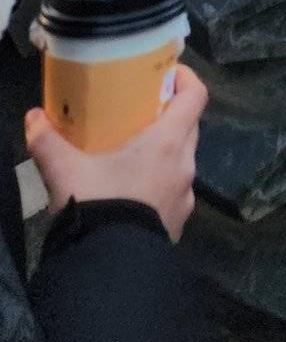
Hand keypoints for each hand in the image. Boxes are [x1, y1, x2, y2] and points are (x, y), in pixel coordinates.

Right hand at [25, 64, 207, 241]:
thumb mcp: (66, 171)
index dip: (187, 79)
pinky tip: (133, 191)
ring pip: (182, 160)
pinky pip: (174, 192)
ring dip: (165, 151)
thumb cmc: (98, 205)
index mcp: (168, 142)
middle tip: (141, 110)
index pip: (196, 96)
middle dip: (170, 114)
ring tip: (134, 152)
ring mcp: (185, 197)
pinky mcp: (177, 224)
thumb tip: (34, 118)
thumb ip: (48, 141)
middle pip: (189, 126)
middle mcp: (185, 166)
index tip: (168, 73)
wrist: (109, 268)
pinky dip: (159, 183)